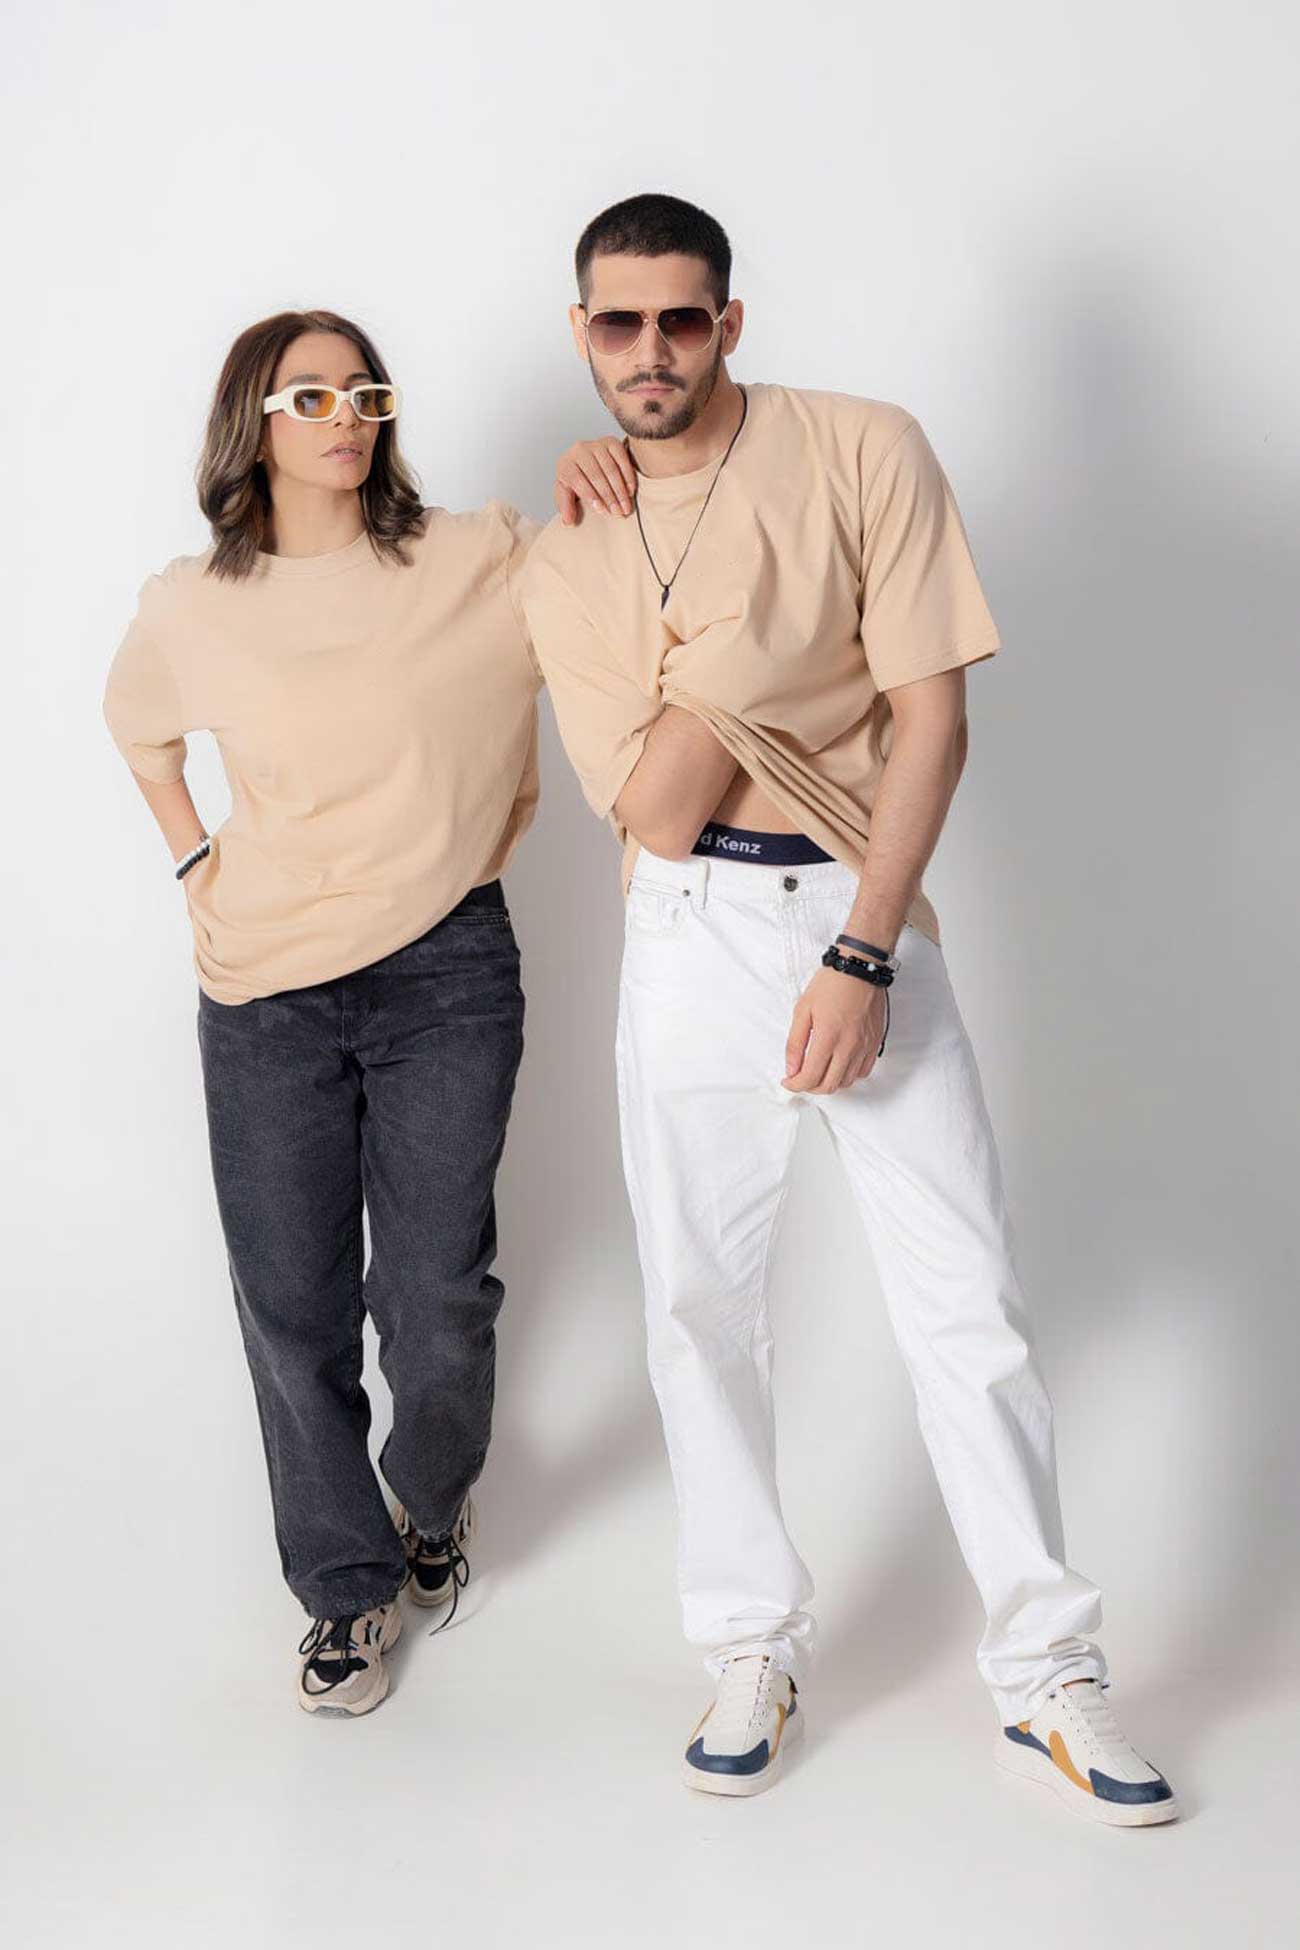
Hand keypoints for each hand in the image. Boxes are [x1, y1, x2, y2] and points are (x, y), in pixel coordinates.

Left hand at [554, 437, 637, 525]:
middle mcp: (579, 450)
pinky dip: (628, 476)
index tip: (601, 510)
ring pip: (610, 468)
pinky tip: (630, 491)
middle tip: (617, 512)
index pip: (577, 480)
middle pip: (595, 475)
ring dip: (620, 490)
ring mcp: (596, 444)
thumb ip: (565, 507)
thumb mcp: (566, 493)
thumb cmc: (575, 480)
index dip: (590, 495)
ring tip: (625, 507)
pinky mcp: (611, 442)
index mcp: (565, 463)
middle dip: (608, 496)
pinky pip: (622, 459)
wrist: (585, 460)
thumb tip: (567, 522)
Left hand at [782, 964, 885, 1093]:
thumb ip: (795, 1043)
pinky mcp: (875, 1043)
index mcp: (828, 1037)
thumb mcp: (802, 1009)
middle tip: (800, 1077)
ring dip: (829, 1082)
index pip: (810, 1077)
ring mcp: (864, 1046)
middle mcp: (848, 1046)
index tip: (788, 1081)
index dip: (795, 1085)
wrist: (860, 969)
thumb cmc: (832, 984)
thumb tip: (791, 1068)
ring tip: (819, 1070)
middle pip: (828, 1086)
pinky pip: (863, 1071)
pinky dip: (848, 1075)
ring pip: (846, 1082)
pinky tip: (839, 1064)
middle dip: (810, 1087)